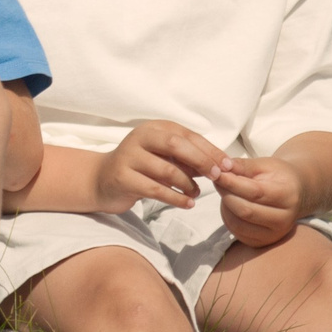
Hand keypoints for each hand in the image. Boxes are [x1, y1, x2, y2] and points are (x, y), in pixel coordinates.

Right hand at [93, 120, 226, 212]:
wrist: (102, 179)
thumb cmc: (142, 167)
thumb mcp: (165, 157)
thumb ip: (189, 158)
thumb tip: (222, 166)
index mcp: (154, 128)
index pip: (188, 136)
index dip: (210, 150)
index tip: (228, 166)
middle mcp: (139, 138)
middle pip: (176, 145)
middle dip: (202, 161)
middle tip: (218, 176)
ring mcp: (129, 157)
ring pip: (167, 170)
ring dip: (188, 184)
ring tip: (196, 193)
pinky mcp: (123, 178)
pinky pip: (156, 190)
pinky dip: (176, 198)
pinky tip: (187, 204)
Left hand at [212, 155, 305, 247]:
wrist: (296, 195)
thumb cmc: (278, 177)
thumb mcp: (265, 165)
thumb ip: (244, 165)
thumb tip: (222, 165)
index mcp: (288, 196)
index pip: (255, 192)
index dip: (232, 182)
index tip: (216, 172)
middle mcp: (284, 220)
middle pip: (245, 210)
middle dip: (226, 193)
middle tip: (217, 180)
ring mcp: (274, 234)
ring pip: (237, 223)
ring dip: (225, 205)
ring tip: (226, 191)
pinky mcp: (262, 242)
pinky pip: (236, 231)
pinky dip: (227, 216)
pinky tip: (231, 204)